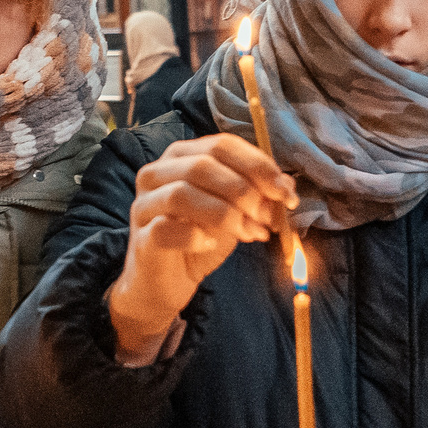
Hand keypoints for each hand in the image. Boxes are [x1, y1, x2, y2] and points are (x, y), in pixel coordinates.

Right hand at [105, 134, 293, 364]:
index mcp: (182, 157)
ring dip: (225, 214)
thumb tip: (287, 184)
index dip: (258, 166)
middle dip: (244, 191)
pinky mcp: (141, 237)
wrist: (167, 283)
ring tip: (248, 233)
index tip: (285, 193)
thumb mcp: (235, 212)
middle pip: (202, 165)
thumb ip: (257, 194)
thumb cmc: (200, 240)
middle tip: (268, 217)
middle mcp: (157, 173)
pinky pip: (165, 228)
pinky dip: (195, 236)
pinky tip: (210, 245)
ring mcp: (144, 204)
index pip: (222, 145)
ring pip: (182, 194)